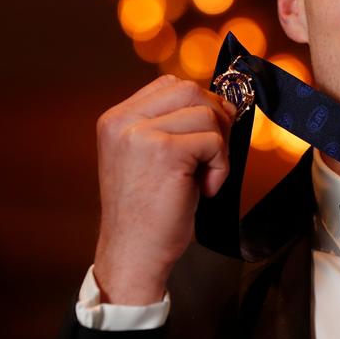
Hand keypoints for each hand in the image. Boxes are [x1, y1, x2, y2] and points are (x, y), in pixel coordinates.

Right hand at [92, 74, 235, 303]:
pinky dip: (220, 166)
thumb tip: (223, 102)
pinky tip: (204, 189)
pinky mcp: (164, 151)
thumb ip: (170, 126)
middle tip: (213, 156)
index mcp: (116, 119)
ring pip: (206, 113)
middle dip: (215, 119)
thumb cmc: (149, 212)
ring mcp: (141, 134)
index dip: (200, 105)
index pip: (170, 85)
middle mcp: (123, 121)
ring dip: (219, 147)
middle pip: (191, 91)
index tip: (206, 137)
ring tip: (204, 177)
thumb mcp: (150, 157)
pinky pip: (213, 140)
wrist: (133, 254)